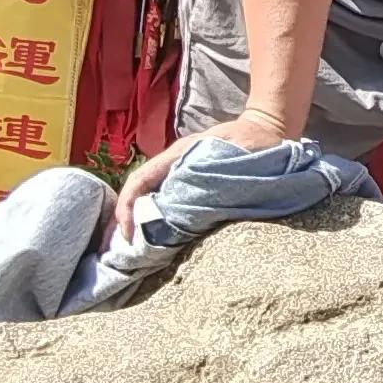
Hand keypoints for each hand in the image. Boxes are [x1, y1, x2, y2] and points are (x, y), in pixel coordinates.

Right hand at [114, 109, 295, 243]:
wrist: (267, 128)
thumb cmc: (255, 139)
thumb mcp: (238, 150)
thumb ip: (220, 170)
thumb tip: (195, 201)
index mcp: (179, 154)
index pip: (142, 179)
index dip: (128, 206)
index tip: (128, 234)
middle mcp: (175, 165)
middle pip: (138, 192)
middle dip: (124, 221)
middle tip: (116, 252)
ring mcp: (181, 175)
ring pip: (149, 200)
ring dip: (137, 224)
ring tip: (128, 253)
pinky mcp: (190, 187)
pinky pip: (166, 205)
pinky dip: (154, 224)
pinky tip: (152, 244)